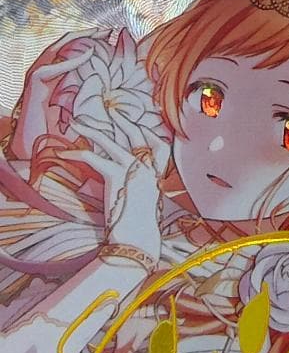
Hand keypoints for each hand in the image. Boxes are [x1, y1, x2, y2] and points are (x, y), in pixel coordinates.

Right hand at [7, 31, 100, 160]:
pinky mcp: (34, 82)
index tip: (110, 35)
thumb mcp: (82, 109)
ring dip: (79, 39)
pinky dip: (71, 60)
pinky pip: (52, 67)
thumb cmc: (59, 131)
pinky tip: (90, 54)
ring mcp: (38, 75)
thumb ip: (93, 97)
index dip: (89, 41)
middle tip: (107, 30)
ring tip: (99, 33)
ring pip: (57, 49)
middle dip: (86, 34)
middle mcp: (45, 71)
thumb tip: (114, 93)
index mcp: (55, 75)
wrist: (36, 144)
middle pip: (64, 45)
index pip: (71, 50)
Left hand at [60, 119, 168, 261]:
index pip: (160, 146)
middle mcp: (148, 169)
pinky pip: (93, 158)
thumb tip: (123, 182)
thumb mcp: (143, 205)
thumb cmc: (139, 230)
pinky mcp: (116, 176)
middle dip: (123, 121)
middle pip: (136, 136)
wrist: (137, 241)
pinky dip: (76, 154)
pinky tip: (64, 153)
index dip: (149, 133)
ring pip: (111, 141)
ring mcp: (133, 170)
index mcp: (157, 176)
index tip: (138, 125)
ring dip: (92, 130)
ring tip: (78, 123)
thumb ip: (137, 189)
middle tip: (110, 111)